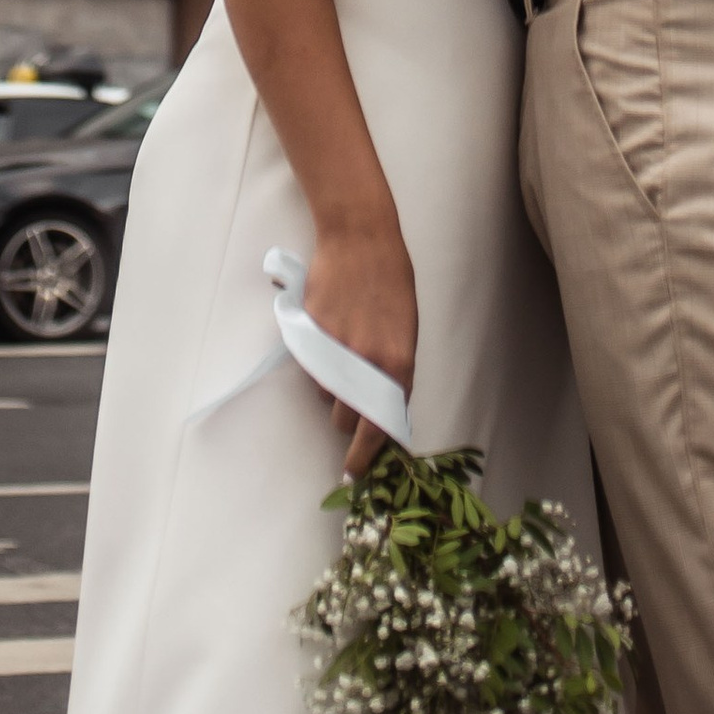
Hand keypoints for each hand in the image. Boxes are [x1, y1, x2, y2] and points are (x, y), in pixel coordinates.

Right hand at [306, 210, 416, 479]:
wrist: (360, 238)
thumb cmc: (391, 282)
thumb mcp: (405, 331)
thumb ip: (392, 373)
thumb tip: (381, 409)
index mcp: (396, 365)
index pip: (377, 429)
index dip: (363, 457)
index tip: (352, 475)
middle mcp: (364, 363)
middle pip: (346, 418)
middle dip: (347, 414)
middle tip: (351, 390)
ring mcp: (334, 349)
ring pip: (326, 391)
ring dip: (332, 381)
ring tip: (343, 344)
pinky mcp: (309, 335)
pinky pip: (310, 364)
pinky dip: (317, 357)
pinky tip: (330, 328)